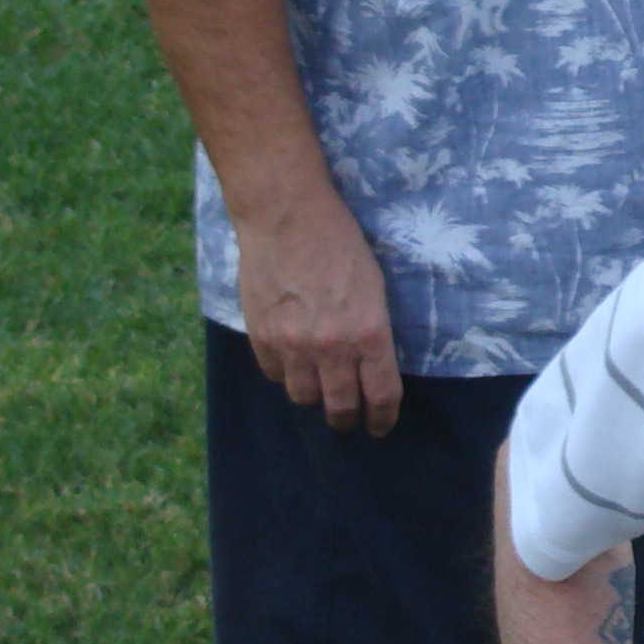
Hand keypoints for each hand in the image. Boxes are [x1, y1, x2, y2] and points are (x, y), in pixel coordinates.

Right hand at [233, 192, 403, 435]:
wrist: (287, 217)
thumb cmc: (341, 244)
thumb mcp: (375, 288)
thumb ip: (373, 332)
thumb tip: (371, 365)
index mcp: (369, 333)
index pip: (380, 396)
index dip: (382, 419)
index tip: (380, 427)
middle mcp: (332, 347)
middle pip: (340, 408)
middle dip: (348, 419)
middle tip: (350, 418)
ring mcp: (292, 344)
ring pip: (304, 397)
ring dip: (315, 397)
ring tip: (320, 389)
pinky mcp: (262, 336)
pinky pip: (274, 375)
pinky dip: (285, 374)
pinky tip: (292, 362)